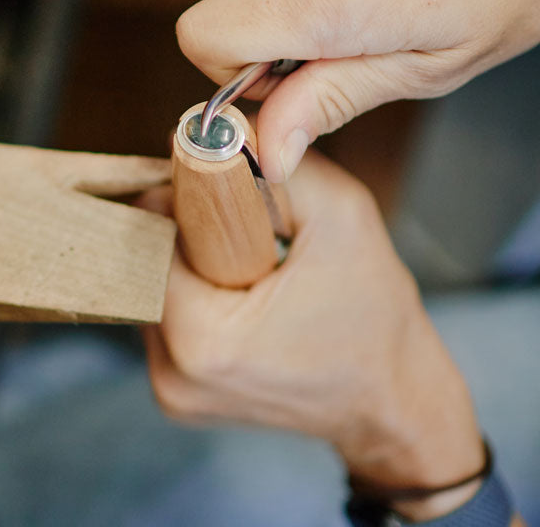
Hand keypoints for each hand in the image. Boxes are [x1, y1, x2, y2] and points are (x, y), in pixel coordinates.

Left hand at [140, 152, 484, 519]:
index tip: (215, 187)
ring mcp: (172, 393)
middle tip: (241, 224)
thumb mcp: (341, 217)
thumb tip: (220, 136)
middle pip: (146, 268)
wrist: (392, 402)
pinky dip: (194, 298)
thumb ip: (277, 164)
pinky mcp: (178, 397)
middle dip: (187, 233)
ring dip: (190, 266)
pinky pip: (167, 324)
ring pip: (154, 294)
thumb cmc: (375, 319)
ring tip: (248, 266)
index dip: (179, 200)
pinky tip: (239, 294)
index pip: (151, 239)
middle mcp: (174, 375)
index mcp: (204, 339)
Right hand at [177, 0, 539, 182]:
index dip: (230, 77)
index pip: (206, 36)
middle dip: (279, 48)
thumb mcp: (427, 67)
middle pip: (236, 17)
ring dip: (305, 10)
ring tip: (374, 7)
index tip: (281, 90)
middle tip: (353, 48)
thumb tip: (269, 150)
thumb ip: (334, 101)